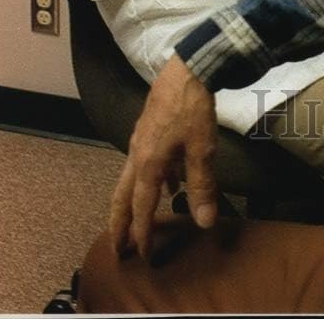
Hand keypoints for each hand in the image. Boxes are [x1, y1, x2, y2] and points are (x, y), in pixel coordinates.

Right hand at [109, 54, 218, 258]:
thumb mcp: (202, 149)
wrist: (188, 69)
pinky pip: (143, 162)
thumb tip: (204, 223)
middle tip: (119, 249)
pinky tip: (169, 181)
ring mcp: (140, 139)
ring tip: (138, 220)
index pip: (141, 208)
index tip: (143, 256)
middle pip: (122, 197)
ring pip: (130, 178)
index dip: (143, 233)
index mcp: (148, 164)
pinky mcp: (148, 127)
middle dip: (120, 224)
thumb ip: (202, 187)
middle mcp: (137, 154)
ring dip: (132, 202)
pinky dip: (150, 179)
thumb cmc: (194, 109)